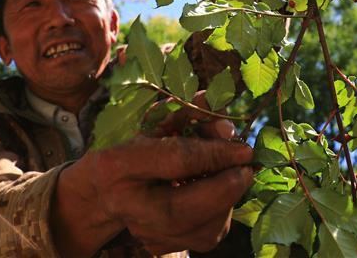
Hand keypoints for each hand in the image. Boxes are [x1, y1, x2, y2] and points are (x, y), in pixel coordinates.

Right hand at [52, 93, 251, 255]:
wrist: (108, 191)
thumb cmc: (137, 149)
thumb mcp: (157, 122)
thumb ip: (187, 113)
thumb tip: (220, 111)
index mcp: (117, 165)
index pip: (175, 160)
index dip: (215, 153)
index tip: (246, 148)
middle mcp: (127, 207)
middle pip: (184, 210)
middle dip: (225, 187)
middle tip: (247, 168)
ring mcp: (146, 234)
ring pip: (202, 230)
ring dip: (227, 200)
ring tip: (230, 174)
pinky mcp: (165, 248)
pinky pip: (207, 235)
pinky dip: (221, 212)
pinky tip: (218, 192)